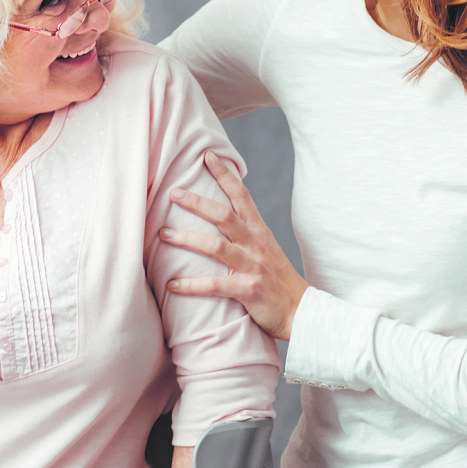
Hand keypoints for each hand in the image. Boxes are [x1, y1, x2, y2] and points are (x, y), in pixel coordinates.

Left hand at [160, 152, 306, 339]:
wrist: (302, 311)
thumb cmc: (278, 281)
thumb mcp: (266, 249)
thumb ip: (246, 233)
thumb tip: (220, 217)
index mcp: (260, 232)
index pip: (242, 195)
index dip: (225, 175)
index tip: (207, 156)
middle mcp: (256, 245)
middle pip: (225, 216)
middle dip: (198, 202)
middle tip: (173, 192)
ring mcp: (252, 267)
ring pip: (216, 247)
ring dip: (188, 239)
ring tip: (164, 234)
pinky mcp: (248, 291)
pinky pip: (215, 285)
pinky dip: (192, 285)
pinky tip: (172, 285)